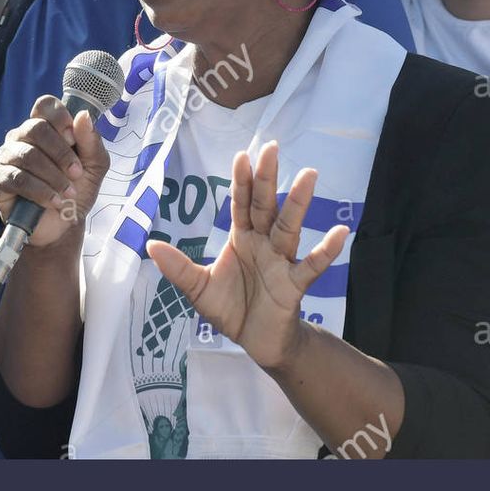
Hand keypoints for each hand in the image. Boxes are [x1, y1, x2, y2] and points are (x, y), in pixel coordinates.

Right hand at [0, 96, 109, 247]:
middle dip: (61, 153)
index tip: (74, 139)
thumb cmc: (76, 190)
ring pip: (27, 154)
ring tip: (68, 193)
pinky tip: (53, 201)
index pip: (44, 105)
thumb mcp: (94, 167)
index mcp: (44, 128)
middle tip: (76, 173)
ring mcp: (6, 156)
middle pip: (36, 128)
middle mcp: (21, 136)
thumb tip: (83, 116)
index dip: (60, 118)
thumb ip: (91, 142)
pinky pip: (17, 178)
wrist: (62, 226)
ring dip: (53, 176)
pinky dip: (40, 190)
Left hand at [147, 141, 346, 370]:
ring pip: (289, 227)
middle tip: (271, 147)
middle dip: (267, 178)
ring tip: (309, 175)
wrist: (257, 343)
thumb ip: (178, 268)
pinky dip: (326, 250)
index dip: (241, 181)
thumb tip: (149, 246)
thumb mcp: (198, 289)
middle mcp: (263, 243)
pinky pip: (311, 266)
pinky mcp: (294, 286)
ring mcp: (281, 262)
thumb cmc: (231, 308)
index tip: (242, 155)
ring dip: (298, 202)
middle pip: (265, 206)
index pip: (241, 203)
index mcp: (242, 238)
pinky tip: (340, 231)